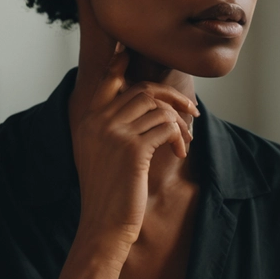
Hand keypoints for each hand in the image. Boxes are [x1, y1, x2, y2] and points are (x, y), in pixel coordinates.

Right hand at [70, 42, 198, 258]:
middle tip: (191, 113)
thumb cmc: (107, 195)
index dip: (120, 64)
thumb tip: (146, 108)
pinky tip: (179, 152)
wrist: (103, 226)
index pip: (106, 80)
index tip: (129, 52)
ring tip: (185, 141)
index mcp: (87, 121)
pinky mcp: (132, 149)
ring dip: (179, 123)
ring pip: (158, 108)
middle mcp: (97, 122)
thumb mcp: (100, 155)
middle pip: (143, 91)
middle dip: (172, 99)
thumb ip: (112, 128)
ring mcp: (113, 134)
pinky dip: (178, 136)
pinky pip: (165, 126)